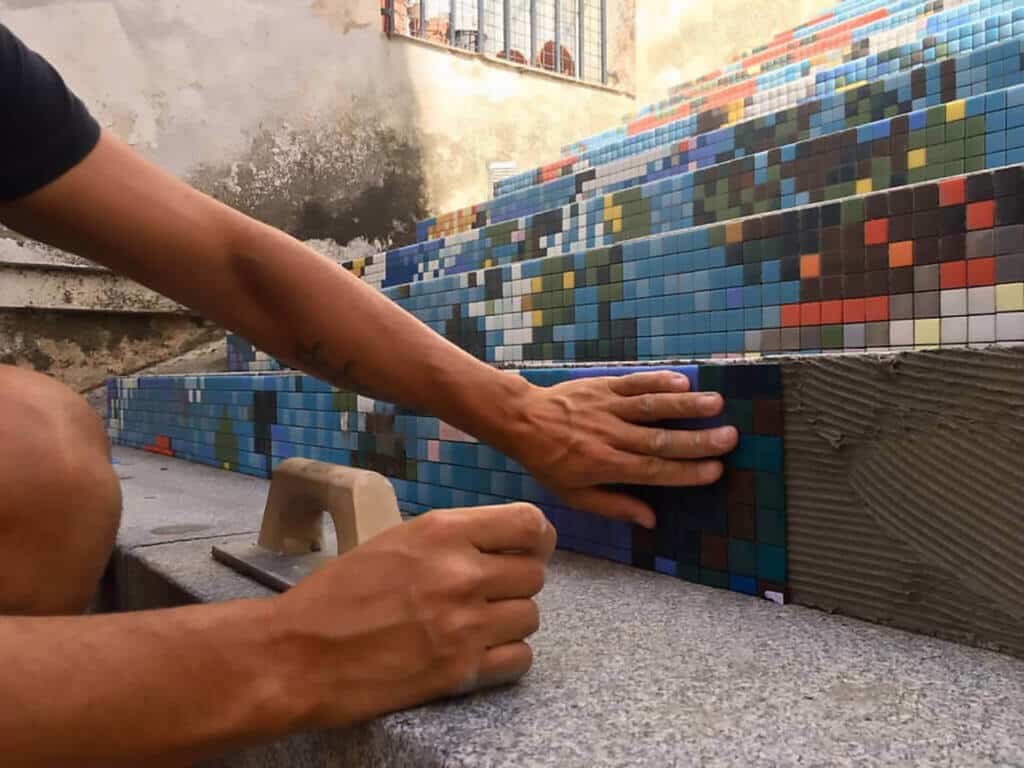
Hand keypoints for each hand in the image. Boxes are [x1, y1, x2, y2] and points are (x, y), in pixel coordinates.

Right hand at [271, 503, 555, 727]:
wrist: (297, 654)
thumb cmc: (337, 594)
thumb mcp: (394, 542)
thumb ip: (449, 540)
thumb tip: (500, 543)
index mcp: (441, 532)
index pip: (528, 523)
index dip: (537, 537)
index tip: (530, 548)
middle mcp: (461, 573)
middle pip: (535, 573)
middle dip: (516, 582)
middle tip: (488, 592)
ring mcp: (464, 624)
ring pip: (531, 616)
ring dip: (510, 620)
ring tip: (478, 623)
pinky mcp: (460, 671)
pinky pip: (520, 658)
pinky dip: (506, 656)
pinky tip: (479, 652)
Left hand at [506, 371, 737, 527]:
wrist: (521, 420)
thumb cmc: (549, 462)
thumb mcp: (574, 495)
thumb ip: (614, 506)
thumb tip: (652, 521)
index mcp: (604, 465)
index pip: (653, 470)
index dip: (686, 471)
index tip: (716, 470)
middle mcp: (609, 435)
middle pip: (660, 438)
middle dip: (698, 440)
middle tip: (730, 438)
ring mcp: (606, 407)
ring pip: (651, 406)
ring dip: (685, 404)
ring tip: (716, 403)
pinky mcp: (602, 385)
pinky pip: (634, 382)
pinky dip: (658, 380)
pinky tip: (683, 380)